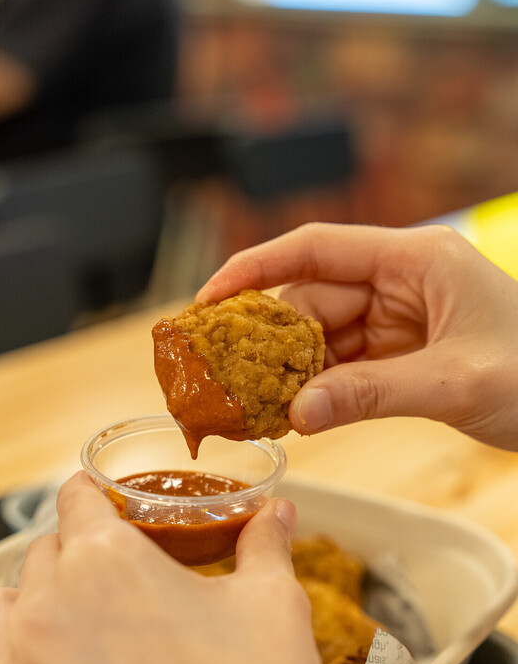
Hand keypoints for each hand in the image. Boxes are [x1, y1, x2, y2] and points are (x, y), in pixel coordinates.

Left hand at [0, 472, 364, 663]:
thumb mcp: (274, 605)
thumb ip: (264, 545)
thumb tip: (275, 513)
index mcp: (108, 560)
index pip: (77, 499)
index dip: (97, 498)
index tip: (110, 506)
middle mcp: (51, 607)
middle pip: (44, 554)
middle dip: (78, 555)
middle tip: (120, 580)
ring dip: (26, 602)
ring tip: (65, 616)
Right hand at [198, 223, 517, 449]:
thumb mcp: (454, 382)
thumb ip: (372, 394)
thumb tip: (296, 415)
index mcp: (416, 259)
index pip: (317, 248)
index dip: (255, 269)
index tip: (208, 299)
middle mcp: (401, 280)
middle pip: (312, 297)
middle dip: (268, 338)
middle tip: (225, 376)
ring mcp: (400, 316)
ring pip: (322, 335)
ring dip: (289, 370)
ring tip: (252, 404)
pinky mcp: (401, 351)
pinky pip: (343, 363)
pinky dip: (317, 387)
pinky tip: (292, 411)